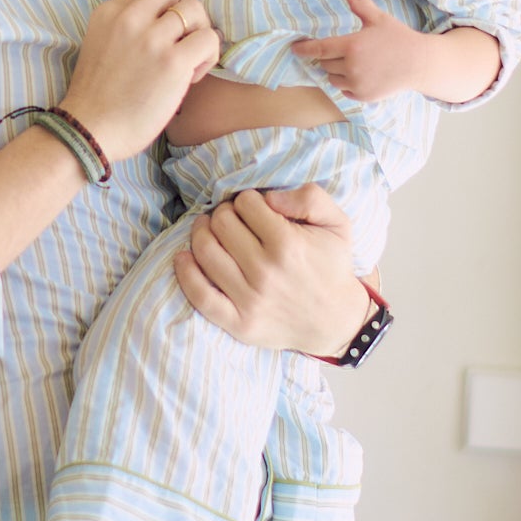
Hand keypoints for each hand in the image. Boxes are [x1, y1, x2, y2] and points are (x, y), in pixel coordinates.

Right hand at [61, 0, 220, 162]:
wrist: (88, 130)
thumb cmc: (97, 97)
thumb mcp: (101, 43)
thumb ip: (128, 26)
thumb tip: (169, 19)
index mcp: (109, 11)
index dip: (167, 10)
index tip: (163, 37)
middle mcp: (129, 18)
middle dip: (188, 10)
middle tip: (185, 40)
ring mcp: (151, 39)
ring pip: (196, 9)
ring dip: (199, 34)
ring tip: (188, 61)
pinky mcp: (172, 63)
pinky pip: (209, 40)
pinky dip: (208, 56)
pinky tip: (192, 77)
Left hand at [173, 185, 369, 354]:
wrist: (336, 321)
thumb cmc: (332, 266)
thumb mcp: (338, 224)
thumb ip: (310, 198)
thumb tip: (269, 197)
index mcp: (288, 244)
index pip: (245, 204)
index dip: (247, 200)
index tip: (253, 208)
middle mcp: (266, 272)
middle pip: (222, 223)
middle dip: (224, 213)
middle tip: (231, 218)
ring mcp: (250, 300)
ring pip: (206, 252)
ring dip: (201, 233)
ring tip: (209, 229)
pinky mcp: (239, 323)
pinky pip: (200, 295)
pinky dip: (185, 272)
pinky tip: (183, 257)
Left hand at [292, 0, 426, 100]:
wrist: (419, 64)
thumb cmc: (397, 38)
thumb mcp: (377, 18)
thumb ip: (358, 1)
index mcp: (352, 46)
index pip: (318, 49)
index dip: (304, 49)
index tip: (294, 48)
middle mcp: (351, 67)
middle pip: (324, 63)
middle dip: (329, 56)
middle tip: (344, 50)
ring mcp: (357, 83)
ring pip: (332, 78)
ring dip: (336, 71)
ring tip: (354, 62)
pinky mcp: (363, 96)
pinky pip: (343, 90)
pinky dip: (347, 83)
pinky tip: (361, 74)